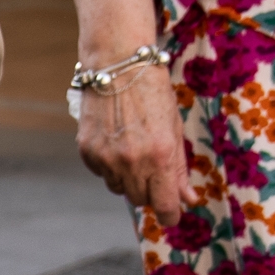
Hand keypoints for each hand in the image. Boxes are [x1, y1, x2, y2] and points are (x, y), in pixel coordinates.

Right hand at [59, 0, 189, 225]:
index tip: (173, 212)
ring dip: (129, 177)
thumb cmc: (153, 91)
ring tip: (133, 147)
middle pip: (140, 200)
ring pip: (119, 188)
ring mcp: (106, 158)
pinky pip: (101, 173)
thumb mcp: (174, 129)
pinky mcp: (87, 151)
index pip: (164, 204)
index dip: (170, 212)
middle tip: (154, 167)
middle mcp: (131, 161)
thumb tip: (187, 199)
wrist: (118, 62)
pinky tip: (116, 140)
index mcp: (159, 155)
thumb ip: (179, 168)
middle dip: (150, 190)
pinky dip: (110, 164)